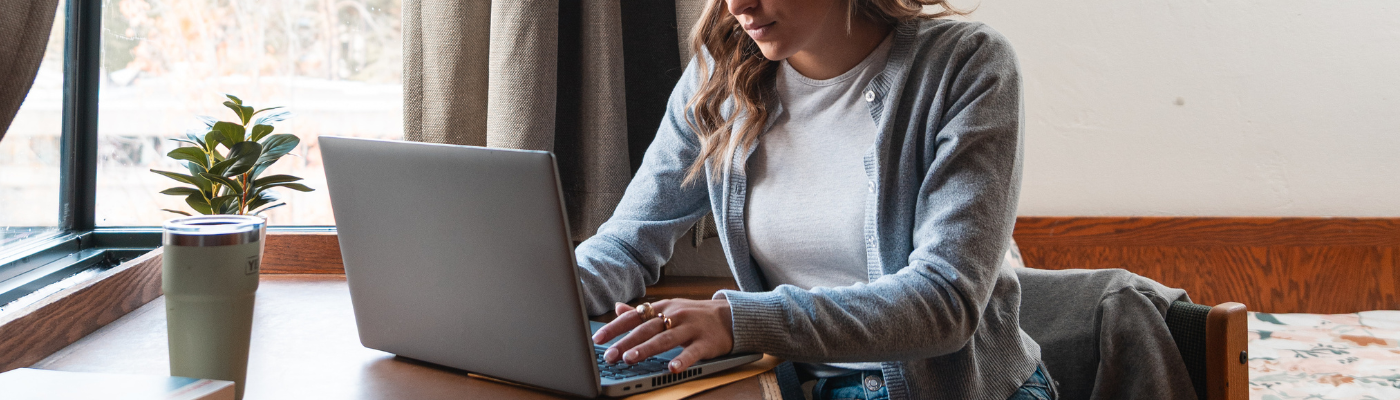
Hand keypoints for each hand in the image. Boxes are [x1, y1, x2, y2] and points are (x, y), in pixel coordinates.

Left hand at [591, 299, 733, 372]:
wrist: (730, 316)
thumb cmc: (694, 315)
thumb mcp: (668, 308)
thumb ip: (643, 311)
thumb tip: (618, 308)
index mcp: (662, 308)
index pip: (633, 316)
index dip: (615, 327)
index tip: (598, 338)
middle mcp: (674, 315)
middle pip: (646, 329)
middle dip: (625, 343)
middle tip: (610, 355)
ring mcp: (690, 328)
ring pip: (665, 339)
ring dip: (646, 349)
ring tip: (630, 359)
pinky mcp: (706, 342)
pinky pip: (692, 352)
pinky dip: (682, 360)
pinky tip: (671, 368)